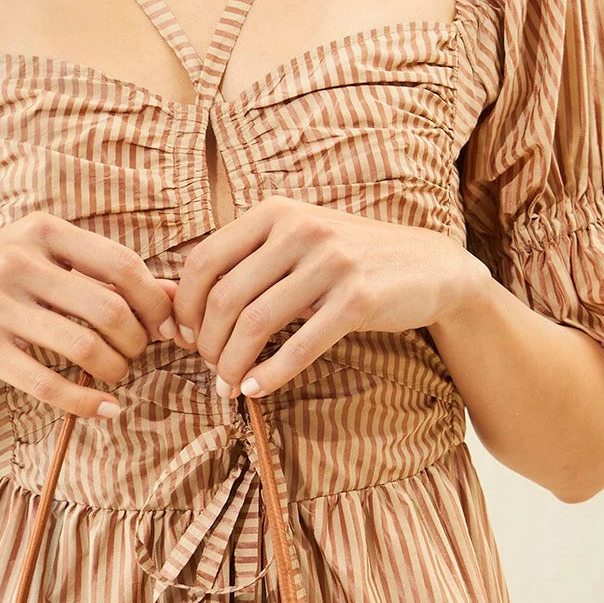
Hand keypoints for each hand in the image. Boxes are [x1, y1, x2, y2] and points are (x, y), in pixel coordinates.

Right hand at [0, 211, 176, 419]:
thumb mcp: (38, 258)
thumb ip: (101, 271)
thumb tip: (175, 295)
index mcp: (40, 230)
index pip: (123, 265)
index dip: (155, 302)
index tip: (161, 326)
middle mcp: (16, 260)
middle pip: (111, 309)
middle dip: (137, 341)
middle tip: (134, 354)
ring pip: (85, 348)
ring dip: (114, 371)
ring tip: (114, 376)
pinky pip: (49, 383)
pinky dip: (87, 402)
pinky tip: (104, 409)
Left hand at [170, 196, 489, 398]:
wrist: (430, 268)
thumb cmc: (348, 261)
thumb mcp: (296, 243)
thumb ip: (245, 263)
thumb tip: (173, 298)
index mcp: (275, 212)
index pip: (206, 260)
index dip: (187, 305)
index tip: (184, 337)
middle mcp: (300, 229)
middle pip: (226, 296)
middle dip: (208, 342)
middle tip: (209, 368)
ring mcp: (330, 262)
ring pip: (256, 322)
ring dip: (233, 363)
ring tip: (227, 386)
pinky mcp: (357, 298)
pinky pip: (299, 345)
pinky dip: (271, 374)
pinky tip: (256, 390)